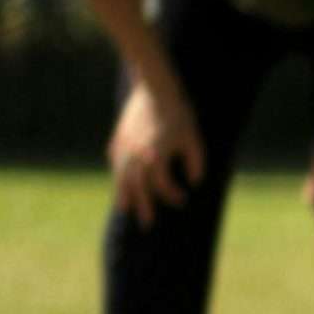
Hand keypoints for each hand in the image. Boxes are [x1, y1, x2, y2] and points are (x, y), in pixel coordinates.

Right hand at [107, 84, 204, 228]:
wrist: (154, 88)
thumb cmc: (178, 114)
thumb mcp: (194, 138)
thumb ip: (196, 162)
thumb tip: (195, 182)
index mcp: (156, 156)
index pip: (162, 185)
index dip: (173, 194)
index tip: (183, 199)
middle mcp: (136, 154)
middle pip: (137, 187)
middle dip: (143, 206)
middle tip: (147, 224)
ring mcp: (124, 146)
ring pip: (122, 176)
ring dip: (124, 194)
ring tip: (126, 209)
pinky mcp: (119, 138)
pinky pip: (116, 162)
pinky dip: (119, 175)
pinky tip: (121, 184)